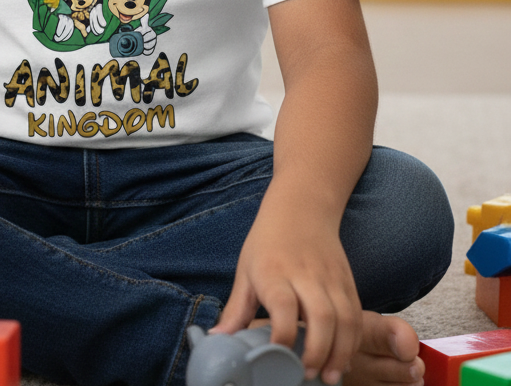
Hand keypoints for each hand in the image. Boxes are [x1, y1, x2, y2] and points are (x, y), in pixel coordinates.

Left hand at [212, 202, 362, 385]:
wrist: (301, 207)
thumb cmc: (268, 242)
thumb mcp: (246, 270)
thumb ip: (236, 309)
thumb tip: (217, 339)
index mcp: (274, 271)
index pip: (282, 306)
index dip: (282, 335)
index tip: (277, 358)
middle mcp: (305, 274)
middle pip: (321, 316)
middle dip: (317, 352)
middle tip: (307, 375)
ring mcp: (330, 277)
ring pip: (345, 318)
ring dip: (340, 352)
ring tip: (329, 376)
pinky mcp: (348, 280)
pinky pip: (356, 314)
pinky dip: (353, 340)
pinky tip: (342, 359)